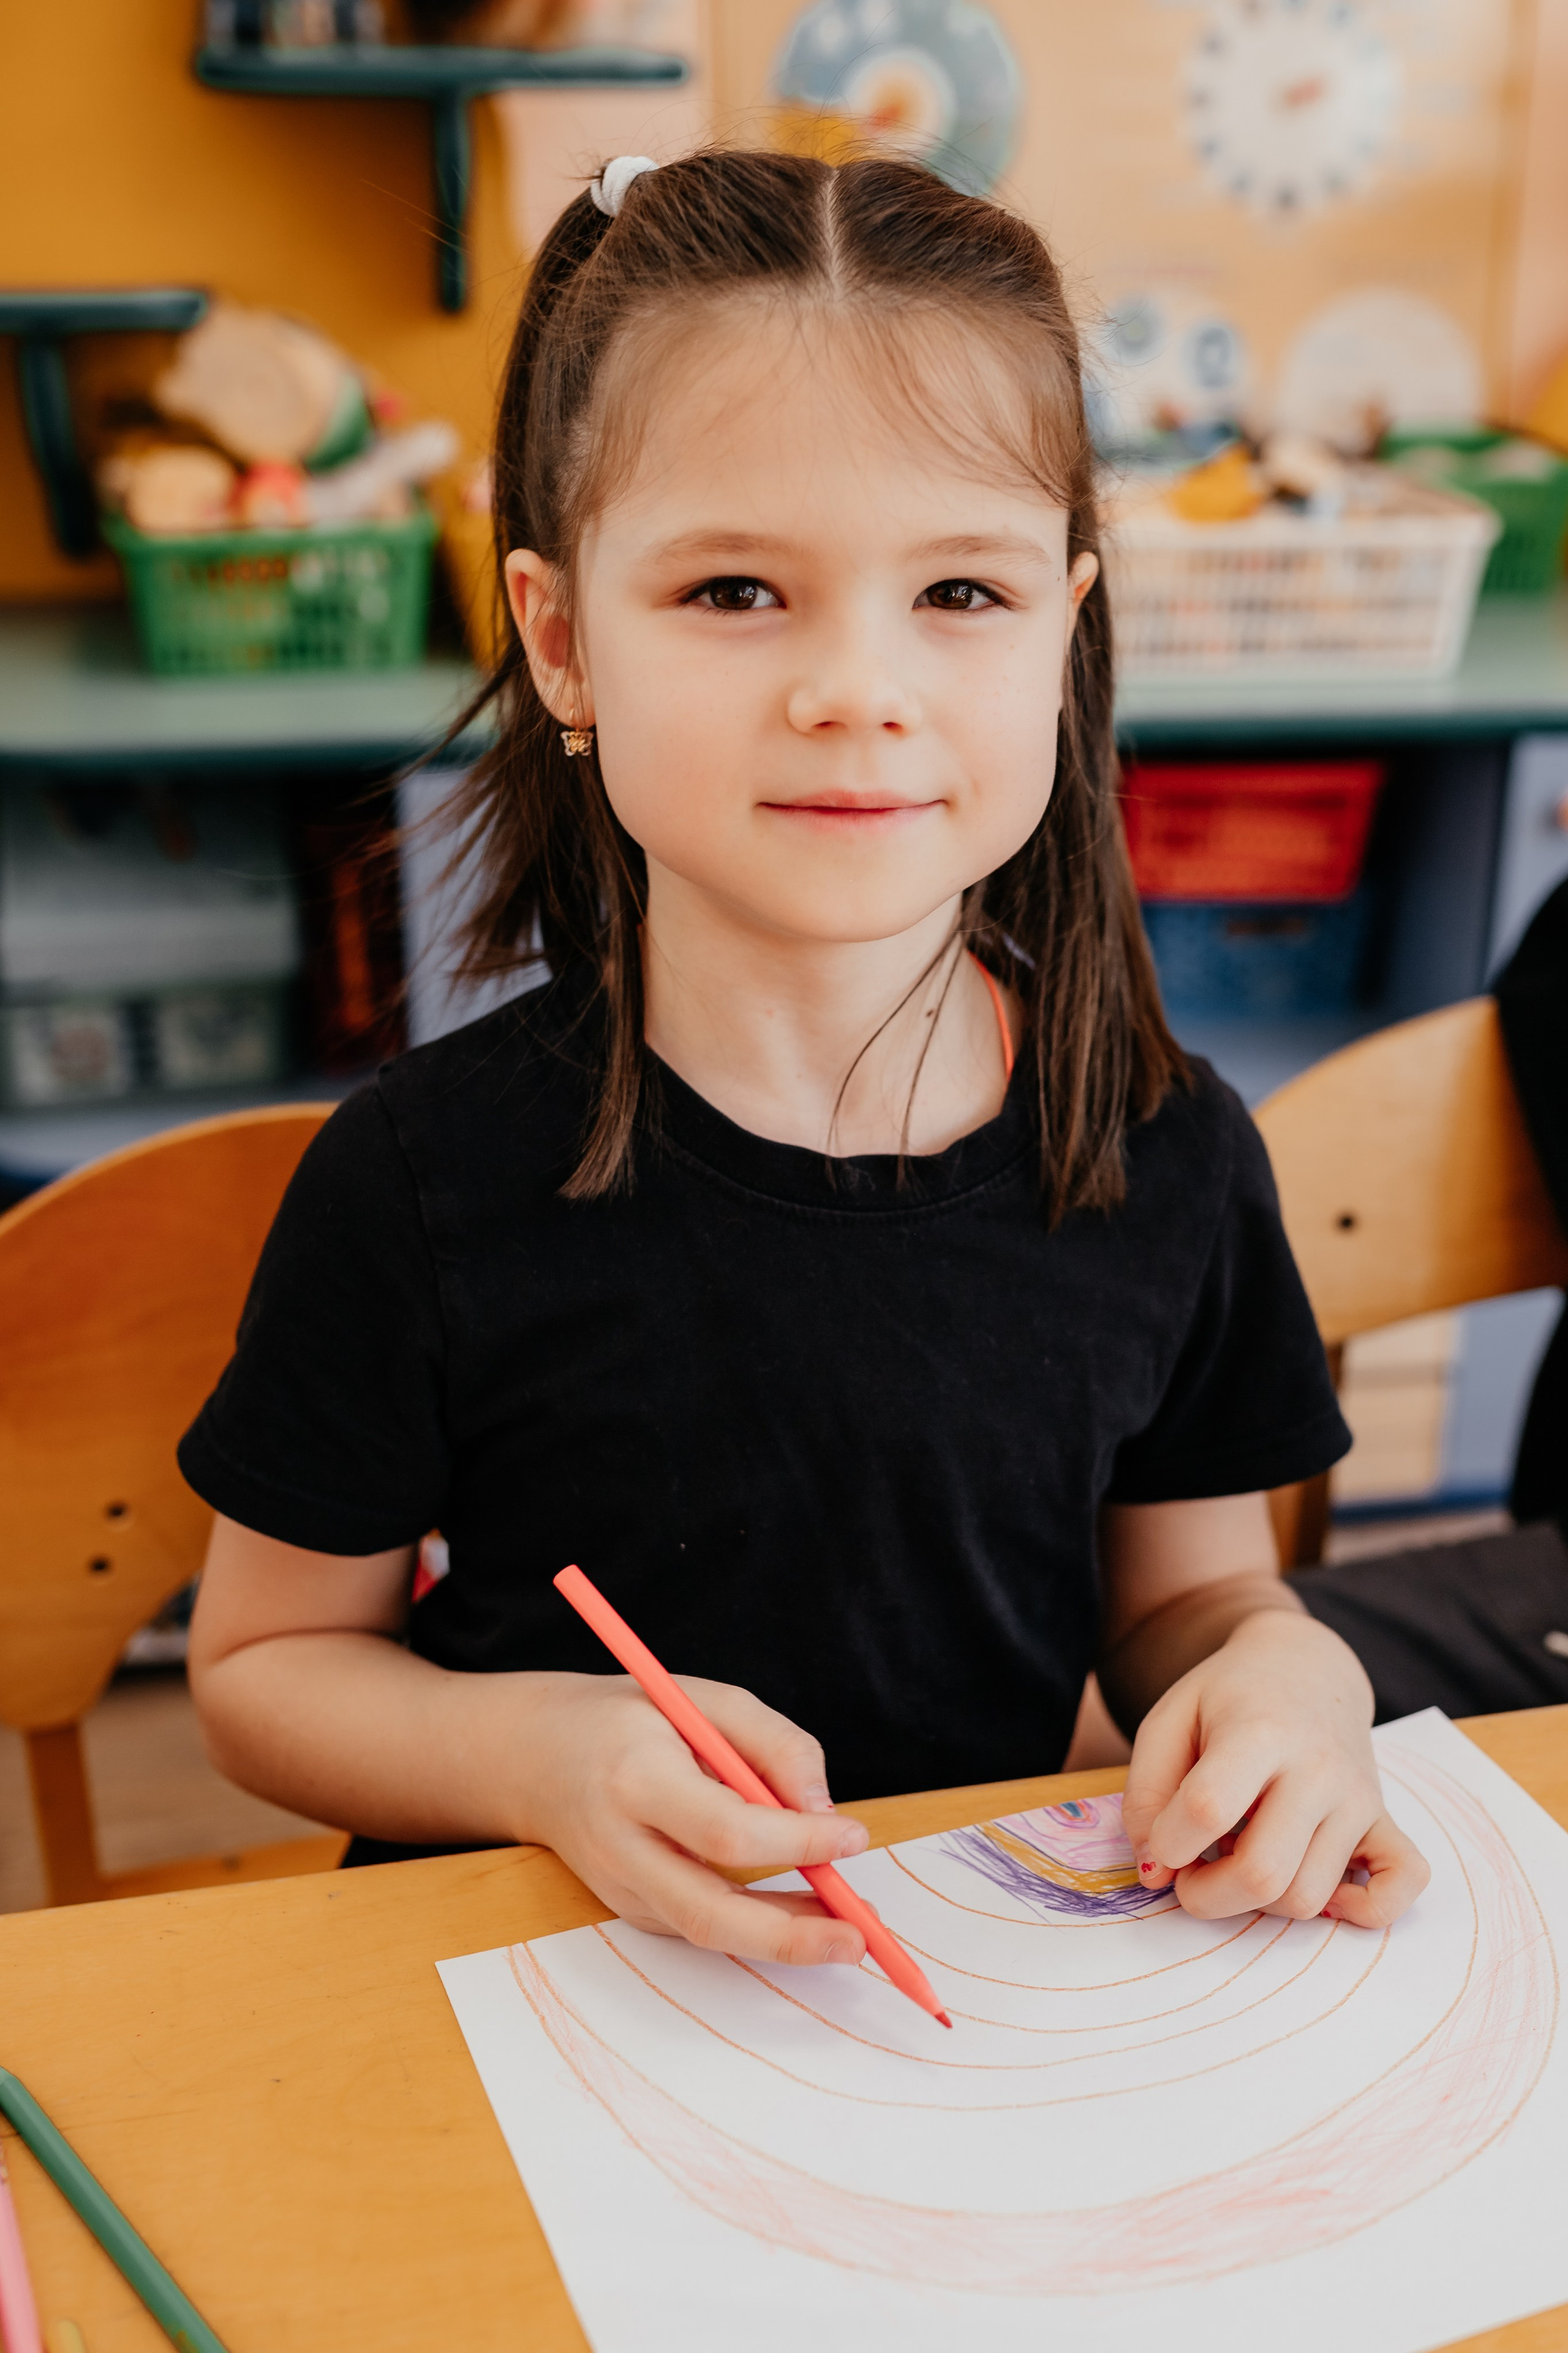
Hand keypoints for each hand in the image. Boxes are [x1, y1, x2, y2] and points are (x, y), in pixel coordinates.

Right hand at [521, 1671, 871, 1966]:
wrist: (536, 1757)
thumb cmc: (630, 1719)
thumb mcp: (704, 1700)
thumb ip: (773, 1745)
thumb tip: (825, 1812)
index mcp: (636, 1778)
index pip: (724, 1830)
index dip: (796, 1841)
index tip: (853, 1834)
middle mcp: (621, 1846)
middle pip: (710, 1914)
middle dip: (790, 1936)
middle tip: (858, 1938)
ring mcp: (620, 1887)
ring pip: (709, 1932)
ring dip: (784, 1938)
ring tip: (847, 1930)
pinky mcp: (630, 1908)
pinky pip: (700, 1926)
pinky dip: (756, 1927)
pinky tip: (802, 1913)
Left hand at [1119, 1610, 1428, 1927]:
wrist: (1305, 1667)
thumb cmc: (1227, 1699)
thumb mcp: (1168, 1722)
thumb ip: (1146, 1795)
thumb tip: (1157, 1870)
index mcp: (1258, 1731)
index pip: (1208, 1807)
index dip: (1170, 1842)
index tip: (1163, 1841)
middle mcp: (1318, 1768)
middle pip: (1262, 1872)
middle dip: (1207, 1894)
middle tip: (1192, 1871)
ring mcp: (1357, 1799)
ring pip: (1308, 1897)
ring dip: (1260, 1901)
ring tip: (1243, 1856)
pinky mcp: (1385, 1822)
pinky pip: (1399, 1887)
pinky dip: (1360, 1909)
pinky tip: (1315, 1884)